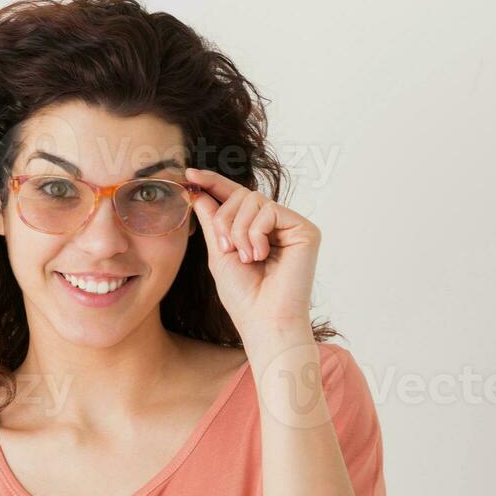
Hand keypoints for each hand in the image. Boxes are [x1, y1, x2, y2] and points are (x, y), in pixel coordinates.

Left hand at [186, 167, 319, 341]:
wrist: (264, 320)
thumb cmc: (244, 297)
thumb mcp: (219, 254)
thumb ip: (213, 222)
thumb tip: (200, 193)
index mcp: (257, 230)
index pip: (235, 198)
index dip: (213, 183)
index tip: (189, 174)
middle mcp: (276, 225)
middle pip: (241, 195)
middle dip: (224, 220)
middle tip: (226, 248)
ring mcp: (291, 226)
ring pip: (252, 200)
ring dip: (239, 230)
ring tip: (246, 258)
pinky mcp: (305, 229)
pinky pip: (269, 211)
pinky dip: (256, 234)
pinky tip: (261, 256)